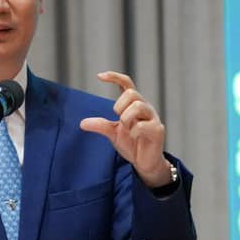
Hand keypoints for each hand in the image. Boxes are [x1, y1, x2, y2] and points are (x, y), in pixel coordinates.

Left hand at [79, 71, 172, 187]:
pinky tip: (134, 137)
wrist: (144, 162)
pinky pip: (143, 126)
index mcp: (134, 105)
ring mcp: (153, 118)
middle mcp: (145, 108)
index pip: (127, 84)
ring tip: (126, 128)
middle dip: (120, 105)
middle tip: (118, 119)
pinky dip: (133, 132)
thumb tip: (82, 123)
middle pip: (132, 93)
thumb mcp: (113, 133)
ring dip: (126, 117)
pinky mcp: (157, 131)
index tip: (99, 76)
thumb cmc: (132, 144)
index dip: (115, 77)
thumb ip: (100, 126)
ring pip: (138, 106)